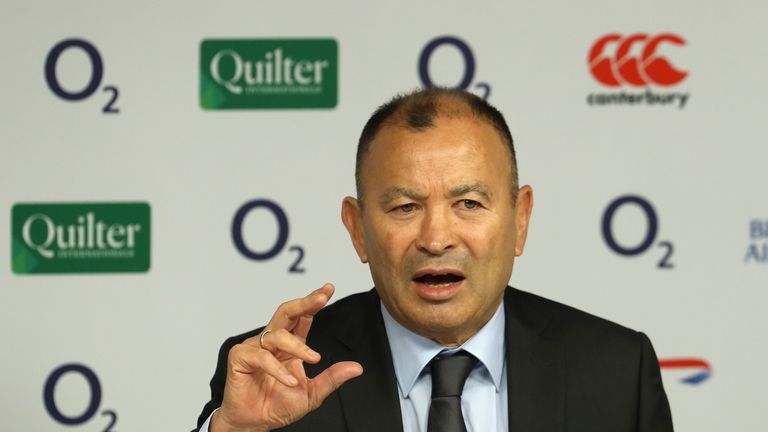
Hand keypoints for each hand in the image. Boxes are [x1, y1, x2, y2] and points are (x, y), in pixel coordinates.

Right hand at [211, 284, 363, 431]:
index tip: (328, 289)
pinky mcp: (240, 358)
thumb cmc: (278, 406)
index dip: (314, 302)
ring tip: (314, 358)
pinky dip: (278, 369)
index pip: (303, 317)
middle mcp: (272, 342)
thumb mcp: (312, 393)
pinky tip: (290, 380)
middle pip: (286, 312)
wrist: (255, 424)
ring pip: (277, 335)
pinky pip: (262, 357)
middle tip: (321, 298)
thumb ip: (332, 378)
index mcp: (289, 345)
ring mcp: (255, 347)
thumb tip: (356, 368)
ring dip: (298, 346)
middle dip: (304, 303)